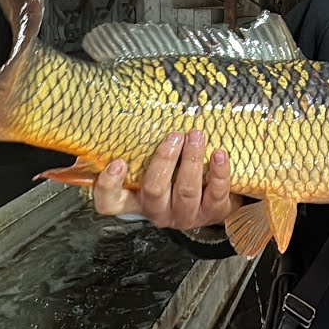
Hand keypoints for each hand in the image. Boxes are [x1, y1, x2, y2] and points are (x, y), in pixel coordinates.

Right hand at [92, 129, 241, 230]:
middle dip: (165, 160)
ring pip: (186, 190)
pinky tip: (219, 154)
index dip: (109, 186)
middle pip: (154, 190)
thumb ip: (145, 152)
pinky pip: (215, 193)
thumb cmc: (178, 177)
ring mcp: (185, 215)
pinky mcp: (212, 213)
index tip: (118, 162)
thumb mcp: (156, 169)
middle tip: (175, 136)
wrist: (216, 201)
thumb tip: (141, 113)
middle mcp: (158, 211)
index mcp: (137, 200)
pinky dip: (219, 172)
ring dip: (191, 160)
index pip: (110, 202)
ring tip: (196, 136)